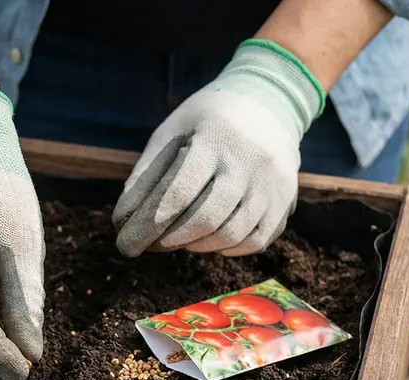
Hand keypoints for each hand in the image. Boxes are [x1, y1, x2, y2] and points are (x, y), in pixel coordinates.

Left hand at [113, 40, 323, 256]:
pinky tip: (209, 240)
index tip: (127, 243)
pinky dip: (227, 248)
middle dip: (171, 239)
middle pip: (206, 218)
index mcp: (216, 138)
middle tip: (151, 244)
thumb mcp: (172, 131)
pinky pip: (256, 241)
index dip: (149, 224)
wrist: (270, 102)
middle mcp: (249, 161)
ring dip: (197, 246)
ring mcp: (273, 183)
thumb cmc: (207, 119)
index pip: (179, 193)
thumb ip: (147, 173)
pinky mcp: (285, 200)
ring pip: (231, 234)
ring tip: (178, 240)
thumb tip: (124, 219)